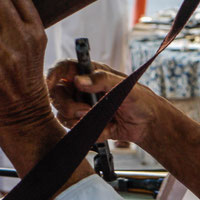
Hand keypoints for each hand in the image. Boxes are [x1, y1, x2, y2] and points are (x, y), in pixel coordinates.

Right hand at [47, 59, 199, 197]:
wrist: (149, 124)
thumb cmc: (141, 99)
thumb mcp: (124, 86)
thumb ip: (102, 80)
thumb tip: (79, 80)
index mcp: (90, 74)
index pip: (64, 68)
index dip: (53, 73)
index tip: (50, 82)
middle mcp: (82, 89)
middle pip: (57, 94)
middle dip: (67, 104)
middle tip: (85, 110)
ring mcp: (82, 107)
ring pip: (62, 113)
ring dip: (76, 119)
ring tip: (97, 118)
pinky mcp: (86, 124)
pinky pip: (74, 129)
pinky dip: (88, 130)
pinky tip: (105, 127)